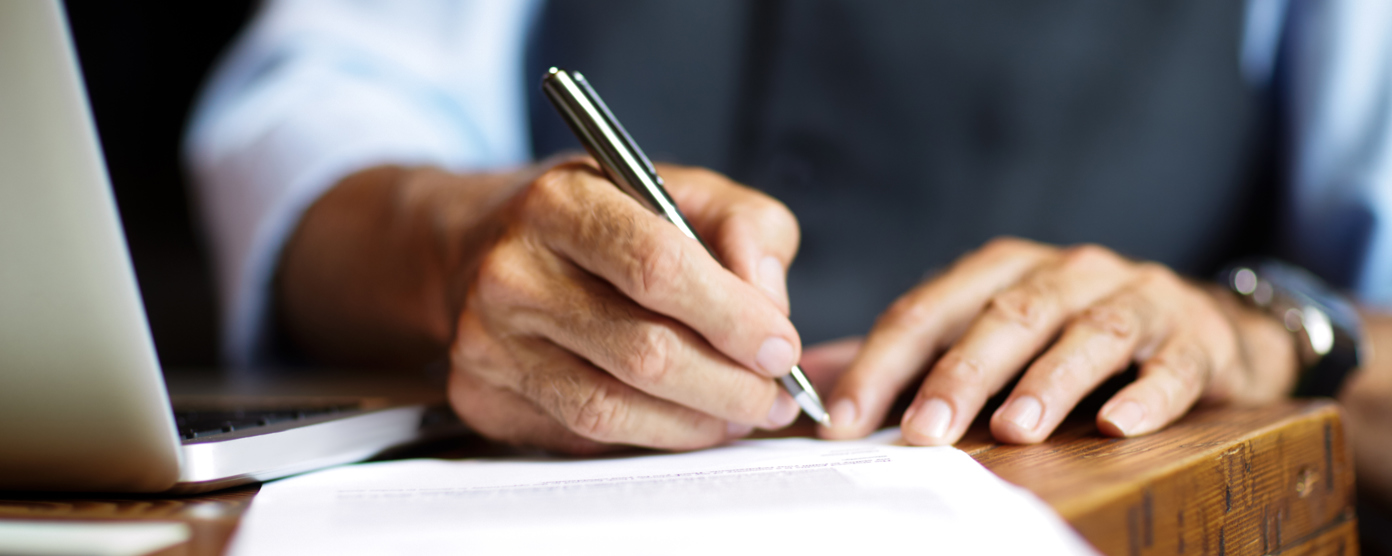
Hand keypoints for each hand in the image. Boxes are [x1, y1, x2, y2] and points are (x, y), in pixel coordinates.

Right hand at [279, 160, 802, 453]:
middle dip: (728, 385)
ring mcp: (487, 340)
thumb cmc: (599, 221)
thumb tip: (770, 306)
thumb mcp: (676, 189)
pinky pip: (583, 435)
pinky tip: (686, 421)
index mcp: (560, 201)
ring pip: (612, 407)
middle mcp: (511, 271)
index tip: (781, 348)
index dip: (733, 317)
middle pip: (642, 350)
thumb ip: (745, 227)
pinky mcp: (482, 396)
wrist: (483, 247)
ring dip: (695, 423)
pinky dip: (650, 436)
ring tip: (741, 414)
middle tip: (775, 398)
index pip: (657, 267)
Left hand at [817, 237, 1299, 444]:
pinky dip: (1146, 395)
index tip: (843, 421)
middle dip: (959, 375)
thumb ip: (911, 355)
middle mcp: (1067, 272)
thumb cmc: (1072, 335)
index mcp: (1003, 270)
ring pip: (1088, 335)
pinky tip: (1117, 426)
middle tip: (923, 431)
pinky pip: (1172, 365)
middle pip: (1005, 317)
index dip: (883, 365)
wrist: (1203, 328)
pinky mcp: (1196, 337)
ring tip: (1014, 430)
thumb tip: (817, 381)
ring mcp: (1136, 298)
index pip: (928, 311)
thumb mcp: (989, 332)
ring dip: (1048, 382)